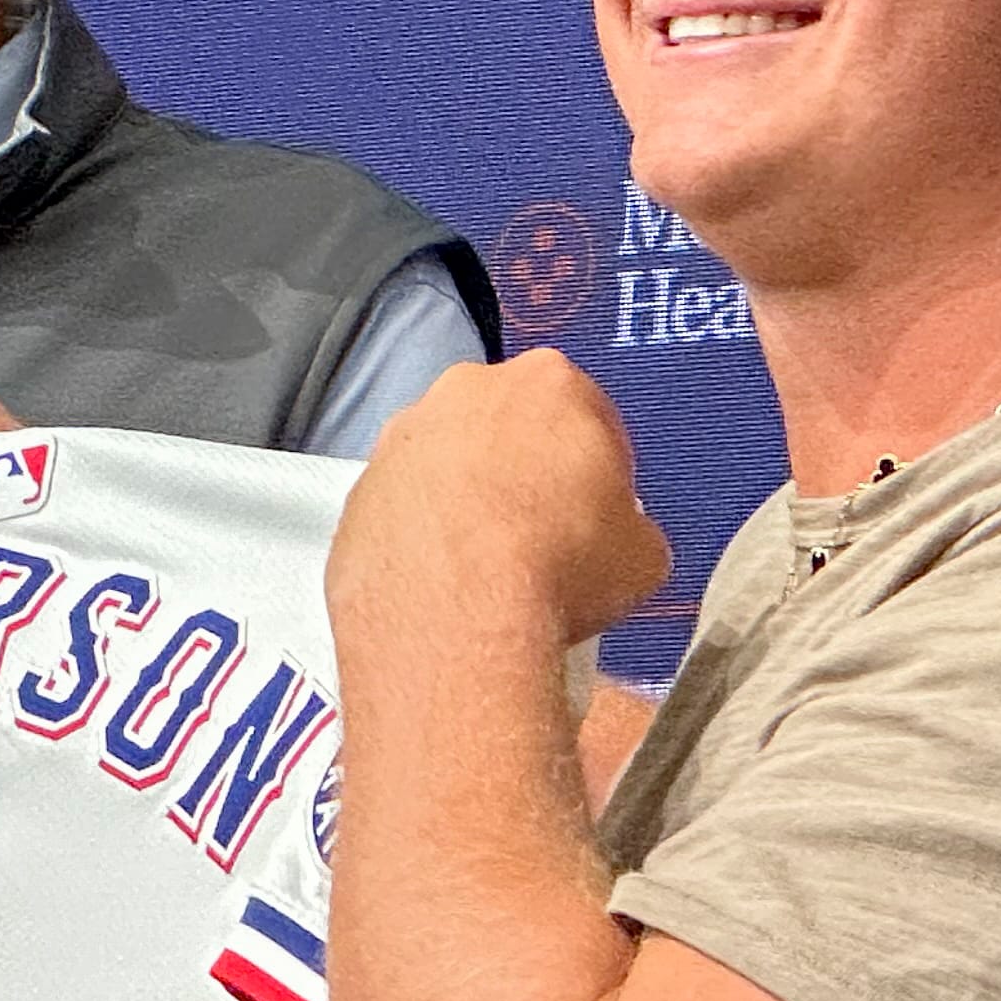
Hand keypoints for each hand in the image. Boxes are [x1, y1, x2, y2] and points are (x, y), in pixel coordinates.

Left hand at [329, 349, 668, 650]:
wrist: (454, 618)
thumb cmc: (558, 566)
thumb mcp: (642, 554)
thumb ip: (631, 529)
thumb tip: (620, 545)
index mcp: (549, 382)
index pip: (586, 414)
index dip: (598, 468)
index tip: (599, 511)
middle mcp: (466, 391)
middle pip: (508, 427)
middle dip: (525, 472)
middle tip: (544, 537)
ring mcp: (401, 438)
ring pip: (447, 463)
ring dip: (467, 501)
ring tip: (489, 571)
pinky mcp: (358, 491)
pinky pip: (402, 509)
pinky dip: (421, 537)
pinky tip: (443, 585)